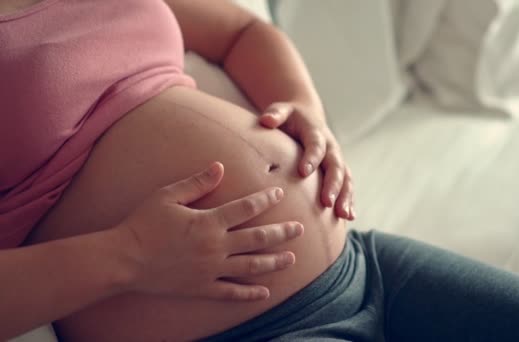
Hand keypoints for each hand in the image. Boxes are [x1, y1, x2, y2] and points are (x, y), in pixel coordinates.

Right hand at [117, 162, 303, 300]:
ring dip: (274, 262)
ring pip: (251, 266)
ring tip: (292, 259)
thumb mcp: (168, 195)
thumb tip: (221, 166)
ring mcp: (210, 269)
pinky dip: (250, 293)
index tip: (280, 193)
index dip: (266, 199)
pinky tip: (265, 293)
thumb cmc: (143, 223)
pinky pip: (231, 292)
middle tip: (300, 229)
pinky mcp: (202, 287)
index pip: (247, 208)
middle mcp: (216, 246)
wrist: (123, 260)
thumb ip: (197, 182)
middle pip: (258, 239)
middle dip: (282, 233)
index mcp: (209, 222)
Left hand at [259, 102, 354, 219]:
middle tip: (326, 202)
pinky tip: (349, 217)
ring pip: (346, 178)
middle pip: (335, 165)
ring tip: (342, 215)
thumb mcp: (282, 110)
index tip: (303, 172)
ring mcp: (337, 159)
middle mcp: (330, 147)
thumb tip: (266, 120)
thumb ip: (275, 114)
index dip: (311, 157)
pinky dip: (350, 200)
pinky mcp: (339, 170)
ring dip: (345, 196)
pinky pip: (347, 186)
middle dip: (333, 184)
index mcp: (316, 133)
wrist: (307, 115)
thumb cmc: (290, 117)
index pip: (316, 145)